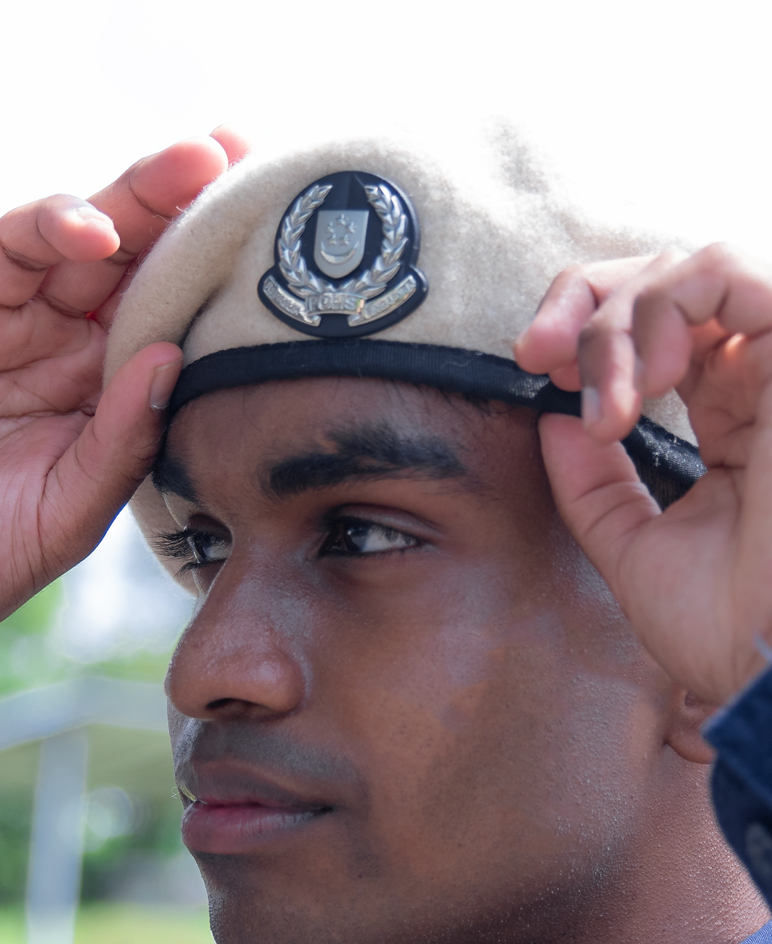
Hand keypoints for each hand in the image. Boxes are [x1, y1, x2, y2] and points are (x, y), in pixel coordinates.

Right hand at [0, 131, 245, 619]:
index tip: (279, 211)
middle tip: (239, 148)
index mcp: (110, 372)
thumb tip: (172, 359)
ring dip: (129, 195)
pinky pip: (1, 251)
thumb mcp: (74, 503)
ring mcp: (10, 315)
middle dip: (182, 193)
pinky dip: (45, 233)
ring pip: (71, 232)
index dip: (218, 253)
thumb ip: (124, 438)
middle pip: (131, 246)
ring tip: (189, 169)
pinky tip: (96, 233)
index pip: (172, 297)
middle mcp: (62, 331)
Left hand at [514, 244, 771, 704]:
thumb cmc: (740, 624)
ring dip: (621, 320)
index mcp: (740, 420)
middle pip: (669, 283)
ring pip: (690, 270)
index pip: (663, 332)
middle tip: (540, 356)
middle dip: (587, 305)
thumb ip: (595, 482)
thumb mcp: (635, 547)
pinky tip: (652, 381)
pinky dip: (667, 308)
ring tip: (610, 403)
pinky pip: (725, 271)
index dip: (589, 336)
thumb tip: (555, 418)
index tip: (536, 372)